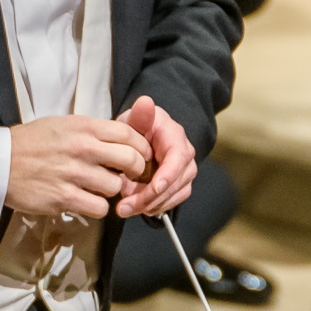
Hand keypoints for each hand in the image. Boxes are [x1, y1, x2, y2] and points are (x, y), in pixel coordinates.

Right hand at [5, 115, 153, 218]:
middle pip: (131, 161)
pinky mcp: (65, 197)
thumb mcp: (63, 125)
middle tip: (126, 176)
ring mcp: (74, 174)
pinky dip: (96, 207)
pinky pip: (99, 207)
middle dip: (134, 171)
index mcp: (84, 127)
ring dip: (110, 190)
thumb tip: (120, 141)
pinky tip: (85, 200)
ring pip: (116, 187)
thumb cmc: (31, 142)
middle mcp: (83, 148)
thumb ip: (92, 132)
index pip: (129, 134)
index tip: (140, 156)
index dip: (141, 147)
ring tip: (96, 187)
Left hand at [113, 96, 196, 218]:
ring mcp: (184, 171)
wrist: (145, 135)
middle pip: (176, 181)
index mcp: (175, 136)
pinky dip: (155, 207)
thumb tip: (145, 102)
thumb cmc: (138, 127)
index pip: (178, 158)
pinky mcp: (179, 184)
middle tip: (125, 206)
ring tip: (125, 209)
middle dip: (151, 197)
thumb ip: (139, 115)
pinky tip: (137, 209)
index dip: (168, 175)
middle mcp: (185, 155)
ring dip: (150, 205)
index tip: (154, 188)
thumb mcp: (133, 119)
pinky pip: (172, 200)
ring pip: (174, 194)